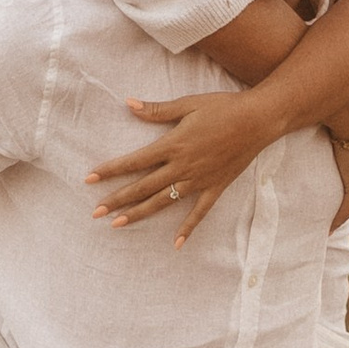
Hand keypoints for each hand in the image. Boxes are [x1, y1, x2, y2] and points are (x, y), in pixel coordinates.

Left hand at [85, 87, 273, 241]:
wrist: (259, 119)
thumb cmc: (223, 107)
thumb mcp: (188, 104)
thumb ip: (156, 110)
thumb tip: (128, 104)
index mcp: (173, 144)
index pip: (134, 161)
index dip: (110, 170)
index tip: (89, 178)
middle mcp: (182, 166)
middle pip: (143, 187)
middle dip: (116, 199)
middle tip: (94, 212)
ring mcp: (199, 180)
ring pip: (163, 201)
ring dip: (139, 213)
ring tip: (117, 224)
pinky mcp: (215, 187)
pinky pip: (199, 212)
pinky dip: (188, 228)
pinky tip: (176, 244)